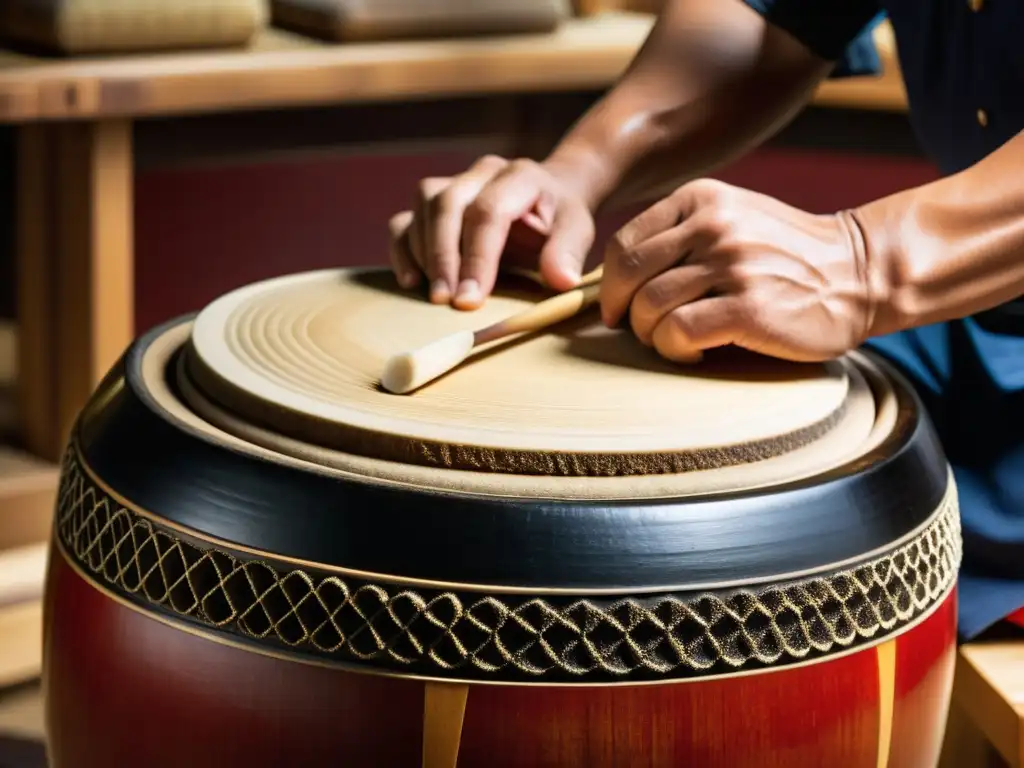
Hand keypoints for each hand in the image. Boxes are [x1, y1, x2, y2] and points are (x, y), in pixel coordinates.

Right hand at [388, 155, 594, 309]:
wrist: (547, 198)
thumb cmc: (559, 220)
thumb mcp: (576, 231)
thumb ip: (568, 252)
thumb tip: (561, 280)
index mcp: (519, 176)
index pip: (488, 211)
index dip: (477, 257)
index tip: (470, 299)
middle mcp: (481, 173)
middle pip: (447, 204)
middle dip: (444, 257)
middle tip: (444, 301)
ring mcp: (453, 183)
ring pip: (423, 208)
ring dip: (423, 254)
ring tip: (434, 295)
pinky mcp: (431, 203)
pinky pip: (403, 220)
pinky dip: (401, 250)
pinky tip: (411, 281)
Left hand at [601, 179, 880, 362]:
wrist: (860, 271)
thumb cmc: (787, 257)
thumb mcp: (733, 220)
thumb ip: (681, 234)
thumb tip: (617, 277)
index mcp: (701, 199)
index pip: (624, 243)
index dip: (610, 283)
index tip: (619, 307)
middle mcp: (713, 224)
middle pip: (628, 275)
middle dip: (622, 311)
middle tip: (638, 330)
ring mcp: (731, 264)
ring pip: (649, 306)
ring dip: (651, 334)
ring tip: (675, 340)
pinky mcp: (747, 307)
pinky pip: (678, 332)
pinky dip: (675, 349)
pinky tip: (696, 351)